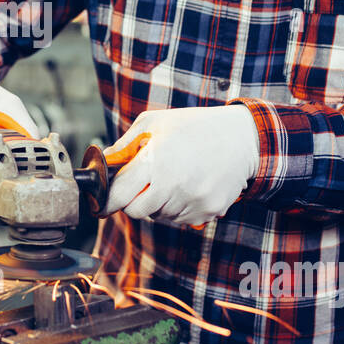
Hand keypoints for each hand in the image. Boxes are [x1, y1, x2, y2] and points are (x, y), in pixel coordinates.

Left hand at [104, 106, 259, 226]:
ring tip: (173, 178)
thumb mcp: (153, 123)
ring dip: (159, 203)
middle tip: (143, 184)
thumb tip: (103, 163)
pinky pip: (181, 220)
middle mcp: (174, 184)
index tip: (105, 201)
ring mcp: (192, 200)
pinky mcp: (208, 211)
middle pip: (136, 211)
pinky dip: (179, 208)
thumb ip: (124, 145)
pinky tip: (189, 186)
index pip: (119, 195)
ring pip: (159, 216)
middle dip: (133, 200)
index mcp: (156, 160)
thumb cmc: (193, 126)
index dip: (109, 199)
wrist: (240, 137)